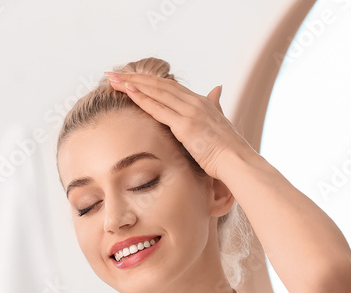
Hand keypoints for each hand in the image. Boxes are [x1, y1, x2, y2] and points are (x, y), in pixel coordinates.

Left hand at [106, 72, 252, 179]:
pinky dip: (142, 98)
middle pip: (159, 85)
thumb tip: (217, 89)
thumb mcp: (221, 122)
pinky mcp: (185, 125)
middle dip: (135, 78)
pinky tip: (128, 92)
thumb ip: (215, 105)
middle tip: (113, 74)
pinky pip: (158, 109)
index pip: (170, 87)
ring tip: (113, 79)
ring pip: (156, 92)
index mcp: (201, 102)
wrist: (237, 161)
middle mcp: (195, 102)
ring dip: (133, 84)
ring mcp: (190, 112)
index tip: (130, 78)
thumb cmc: (228, 150)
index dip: (149, 81)